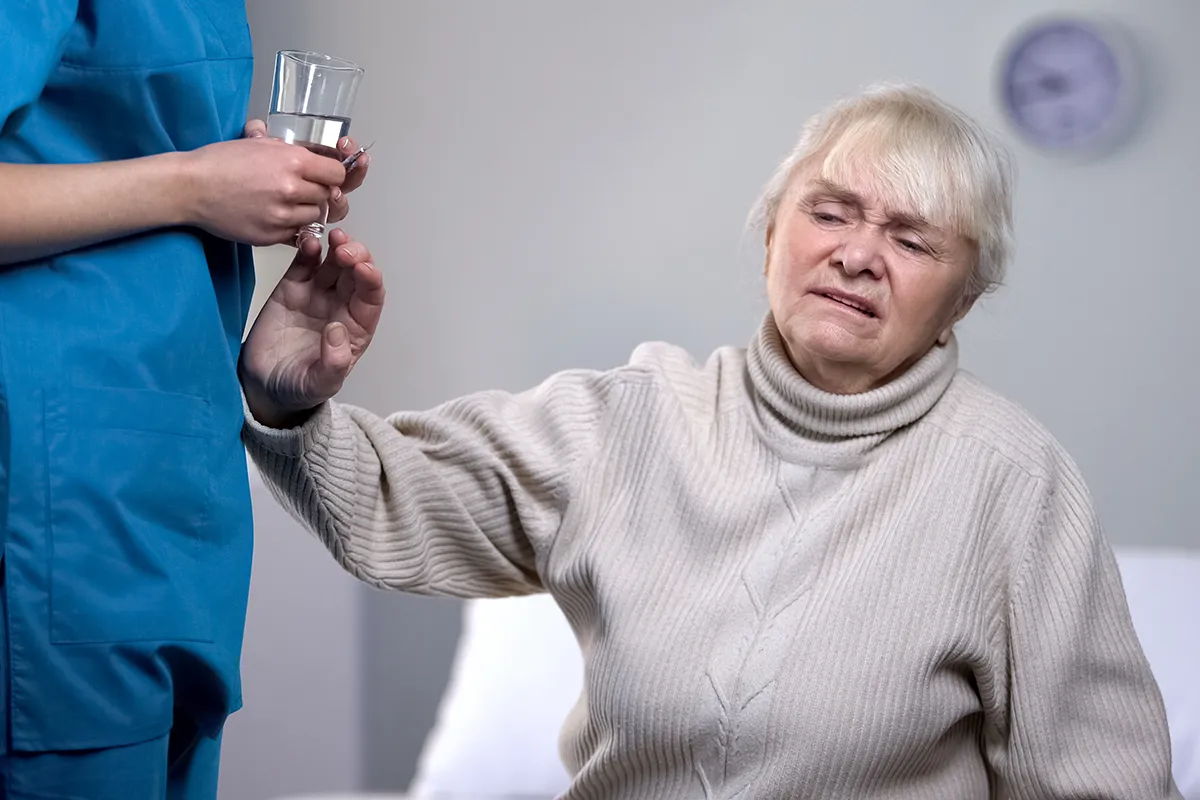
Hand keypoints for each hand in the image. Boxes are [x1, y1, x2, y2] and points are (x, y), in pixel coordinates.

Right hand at [181, 126, 345, 245]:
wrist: (190, 187)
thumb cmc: (220, 162)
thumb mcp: (259, 143)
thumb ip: (291, 150)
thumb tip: (315, 154)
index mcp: (292, 161)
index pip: (338, 174)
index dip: (332, 175)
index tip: (324, 175)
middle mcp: (291, 188)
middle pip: (329, 196)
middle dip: (318, 192)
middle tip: (299, 188)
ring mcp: (282, 215)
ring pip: (316, 217)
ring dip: (306, 210)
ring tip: (283, 201)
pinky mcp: (272, 235)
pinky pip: (297, 233)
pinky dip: (291, 225)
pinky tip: (272, 213)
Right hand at [239, 229, 384, 427]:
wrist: (262, 385)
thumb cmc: (298, 387)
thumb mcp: (318, 384)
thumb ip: (332, 364)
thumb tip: (337, 332)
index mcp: (355, 329)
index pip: (371, 299)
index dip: (371, 282)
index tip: (364, 270)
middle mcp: (341, 307)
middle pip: (356, 275)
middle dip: (357, 257)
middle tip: (346, 249)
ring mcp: (317, 294)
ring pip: (334, 263)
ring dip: (338, 248)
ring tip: (333, 238)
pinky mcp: (292, 287)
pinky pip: (305, 263)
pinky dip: (308, 250)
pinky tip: (309, 241)